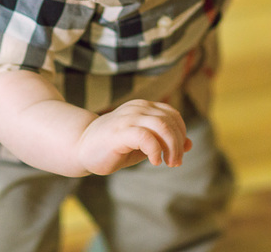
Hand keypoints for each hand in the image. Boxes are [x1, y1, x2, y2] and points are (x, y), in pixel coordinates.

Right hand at [76, 99, 192, 175]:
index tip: (180, 153)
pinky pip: (146, 137)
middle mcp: (138, 108)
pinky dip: (156, 150)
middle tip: (176, 162)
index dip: (181, 134)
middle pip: (170, 121)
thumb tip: (190, 144)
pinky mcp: (120, 132)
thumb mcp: (143, 144)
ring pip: (162, 126)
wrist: (80, 147)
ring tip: (168, 162)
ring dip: (171, 147)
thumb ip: (163, 142)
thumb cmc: (113, 147)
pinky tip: (154, 161)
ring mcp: (128, 118)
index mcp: (144, 107)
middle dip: (178, 143)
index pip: (172, 115)